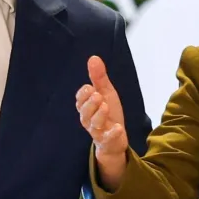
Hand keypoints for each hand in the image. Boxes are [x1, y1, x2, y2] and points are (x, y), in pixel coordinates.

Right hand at [75, 55, 127, 189]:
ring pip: (93, 125)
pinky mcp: (107, 141)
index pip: (80, 100)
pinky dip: (112, 133)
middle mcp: (88, 120)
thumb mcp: (106, 93)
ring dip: (99, 115)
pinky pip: (107, 138)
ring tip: (105, 106)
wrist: (115, 138)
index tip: (91, 87)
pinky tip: (118, 127)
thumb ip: (99, 78)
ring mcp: (97, 131)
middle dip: (90, 103)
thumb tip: (93, 57)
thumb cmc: (108, 113)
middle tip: (98, 96)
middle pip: (84, 113)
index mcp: (86, 107)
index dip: (84, 94)